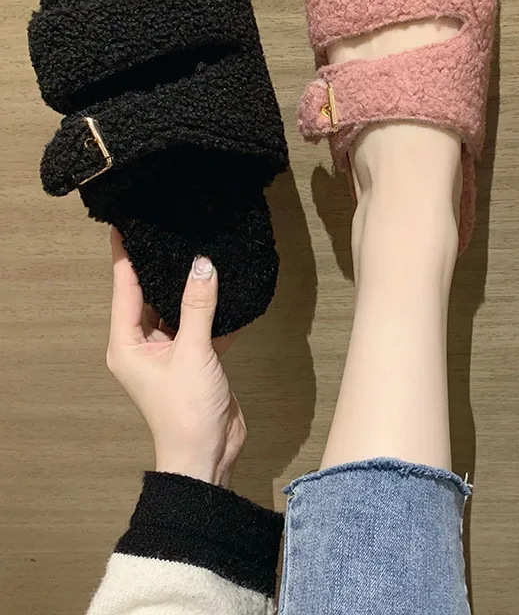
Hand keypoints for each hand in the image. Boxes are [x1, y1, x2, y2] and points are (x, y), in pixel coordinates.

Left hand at [106, 228, 244, 485]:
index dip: (125, 258)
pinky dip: (214, 313)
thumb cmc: (186, 411)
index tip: (125, 227)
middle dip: (161, 269)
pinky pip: (201, 327)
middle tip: (168, 232)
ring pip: (179, 310)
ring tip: (200, 254)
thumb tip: (202, 264)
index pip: (125, 290)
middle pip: (150, 297)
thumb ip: (198, 306)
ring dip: (191, 290)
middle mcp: (144, 346)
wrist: (207, 455)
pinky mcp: (194, 360)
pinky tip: (229, 292)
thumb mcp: (192, 352)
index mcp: (128, 344)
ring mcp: (169, 353)